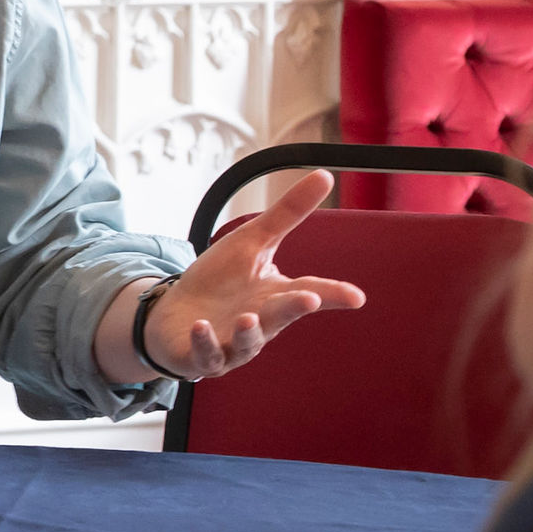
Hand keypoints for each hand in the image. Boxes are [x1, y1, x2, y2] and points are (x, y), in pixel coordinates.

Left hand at [113, 171, 366, 383]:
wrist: (176, 313)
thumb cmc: (220, 280)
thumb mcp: (253, 241)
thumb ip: (289, 214)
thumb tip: (325, 175)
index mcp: (276, 296)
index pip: (311, 292)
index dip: (333, 294)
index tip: (356, 296)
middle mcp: (260, 323)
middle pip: (281, 316)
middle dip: (294, 308)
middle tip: (308, 299)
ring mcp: (232, 344)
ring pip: (247, 343)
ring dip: (248, 332)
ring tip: (247, 318)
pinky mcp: (202, 356)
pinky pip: (205, 354)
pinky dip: (204, 342)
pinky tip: (200, 326)